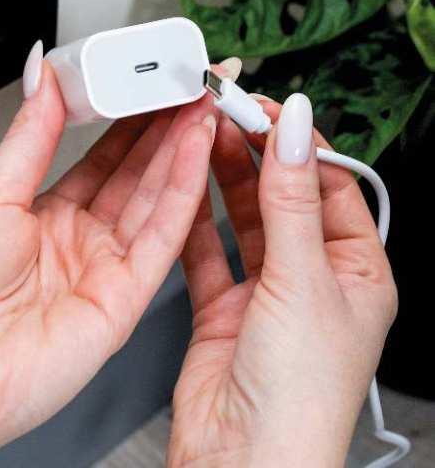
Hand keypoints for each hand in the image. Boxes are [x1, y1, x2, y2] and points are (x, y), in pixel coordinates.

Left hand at [0, 59, 216, 467]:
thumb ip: (31, 132)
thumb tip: (41, 73)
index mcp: (49, 216)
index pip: (106, 156)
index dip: (133, 118)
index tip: (152, 82)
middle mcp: (84, 241)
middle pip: (138, 174)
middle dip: (168, 127)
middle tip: (190, 85)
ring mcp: (108, 269)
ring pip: (157, 199)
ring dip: (183, 151)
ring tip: (203, 105)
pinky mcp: (126, 299)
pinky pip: (162, 237)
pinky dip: (183, 192)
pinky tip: (195, 151)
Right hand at [169, 94, 397, 467]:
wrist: (242, 465)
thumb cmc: (299, 395)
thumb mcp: (302, 280)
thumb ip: (292, 199)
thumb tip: (297, 128)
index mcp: (356, 272)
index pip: (329, 185)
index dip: (298, 144)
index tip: (266, 108)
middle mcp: (312, 278)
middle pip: (283, 196)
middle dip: (256, 154)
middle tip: (226, 114)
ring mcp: (264, 291)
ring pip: (244, 219)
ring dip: (224, 178)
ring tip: (204, 136)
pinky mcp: (222, 306)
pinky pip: (207, 251)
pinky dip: (195, 220)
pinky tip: (184, 189)